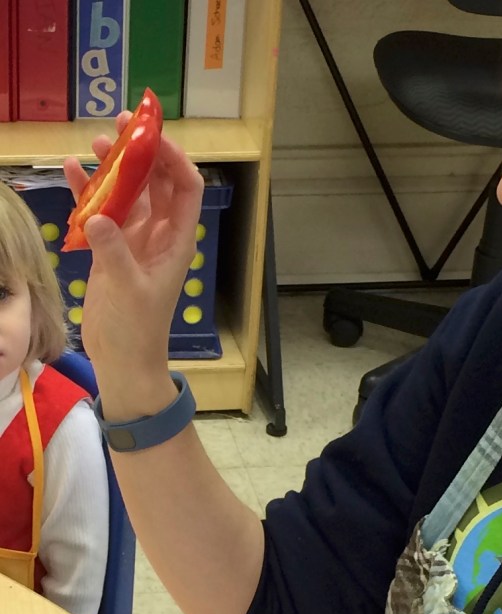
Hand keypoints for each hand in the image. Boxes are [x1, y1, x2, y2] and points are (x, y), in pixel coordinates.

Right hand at [62, 114, 204, 411]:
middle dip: (143, 152)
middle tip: (120, 123)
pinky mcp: (112, 249)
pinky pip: (104, 211)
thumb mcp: (127, 288)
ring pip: (130, 193)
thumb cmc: (137, 329)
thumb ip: (113, 251)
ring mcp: (136, 240)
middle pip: (158, 182)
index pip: (186, 188)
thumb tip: (98, 216)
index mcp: (177, 240)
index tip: (150, 135)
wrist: (123, 359)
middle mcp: (160, 234)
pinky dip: (90, 191)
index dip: (174, 158)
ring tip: (96, 141)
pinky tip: (73, 169)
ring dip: (116, 167)